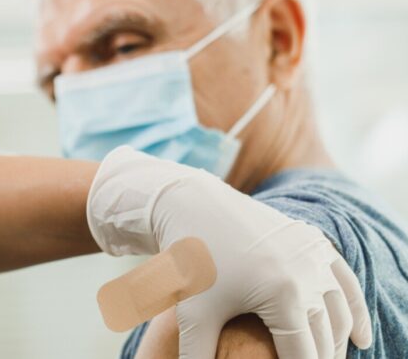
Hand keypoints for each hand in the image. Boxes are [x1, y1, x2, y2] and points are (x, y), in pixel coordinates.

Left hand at [87, 147, 371, 358]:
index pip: (303, 354)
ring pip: (339, 313)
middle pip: (324, 336)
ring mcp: (315, 255)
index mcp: (283, 295)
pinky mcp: (315, 242)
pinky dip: (355, 312)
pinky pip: (346, 283)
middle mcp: (308, 274)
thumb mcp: (194, 316)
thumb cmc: (192, 263)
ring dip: (337, 343)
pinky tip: (358, 338)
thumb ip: (198, 356)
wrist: (194, 207)